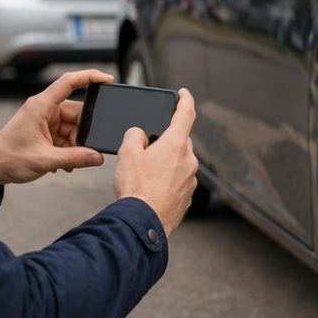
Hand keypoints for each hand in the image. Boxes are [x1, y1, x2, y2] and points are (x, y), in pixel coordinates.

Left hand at [0, 70, 113, 185]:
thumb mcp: (45, 160)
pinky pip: (65, 135)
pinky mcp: (45, 130)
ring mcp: (45, 119)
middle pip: (76, 113)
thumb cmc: (9, 158)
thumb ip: (75, 158)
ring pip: (72, 127)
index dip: (90, 76)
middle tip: (83, 151)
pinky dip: (68, 148)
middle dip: (82, 133)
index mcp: (41, 106)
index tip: (107, 79)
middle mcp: (44, 109)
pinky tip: (63, 162)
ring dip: (74, 144)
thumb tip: (97, 157)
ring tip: (67, 161)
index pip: (69, 82)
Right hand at [114, 88, 198, 236]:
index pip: (186, 113)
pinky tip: (151, 189)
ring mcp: (190, 180)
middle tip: (146, 150)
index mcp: (176, 145)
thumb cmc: (136, 189)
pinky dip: (167, 180)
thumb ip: (135, 135)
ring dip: (166, 163)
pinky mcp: (187, 196)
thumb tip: (140, 135)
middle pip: (180, 141)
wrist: (143, 223)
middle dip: (166, 141)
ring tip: (145, 176)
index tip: (184, 94)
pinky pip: (178, 181)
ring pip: (179, 162)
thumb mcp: (127, 154)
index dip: (185, 100)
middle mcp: (188, 161)